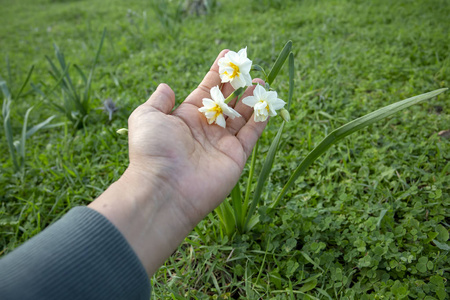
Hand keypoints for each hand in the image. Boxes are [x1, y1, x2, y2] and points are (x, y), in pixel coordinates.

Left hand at [89, 50, 265, 274]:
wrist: (164, 189)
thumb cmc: (152, 151)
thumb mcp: (146, 117)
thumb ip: (158, 101)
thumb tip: (166, 86)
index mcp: (186, 117)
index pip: (207, 89)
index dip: (217, 72)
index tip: (228, 55)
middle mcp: (206, 128)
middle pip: (228, 100)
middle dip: (238, 83)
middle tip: (250, 67)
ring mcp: (222, 143)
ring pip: (243, 116)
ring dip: (252, 98)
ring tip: (262, 81)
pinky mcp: (236, 156)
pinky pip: (252, 134)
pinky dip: (260, 119)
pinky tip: (267, 103)